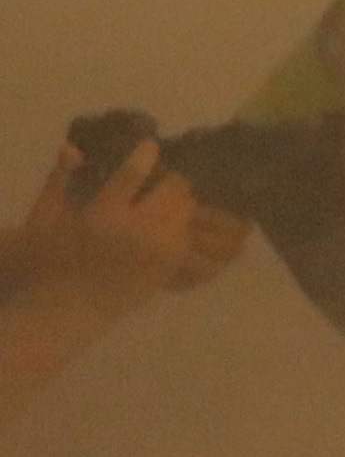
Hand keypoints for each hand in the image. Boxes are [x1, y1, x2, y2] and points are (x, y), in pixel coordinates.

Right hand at [14, 137, 246, 307]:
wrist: (66, 310)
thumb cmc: (48, 262)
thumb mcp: (44, 219)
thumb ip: (60, 180)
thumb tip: (73, 147)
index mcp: (103, 215)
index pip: (133, 174)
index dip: (145, 154)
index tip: (151, 145)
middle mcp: (137, 231)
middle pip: (173, 189)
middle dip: (168, 180)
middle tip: (160, 180)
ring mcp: (158, 251)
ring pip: (186, 211)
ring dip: (178, 202)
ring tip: (165, 202)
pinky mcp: (168, 268)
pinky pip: (187, 236)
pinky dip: (181, 226)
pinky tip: (168, 226)